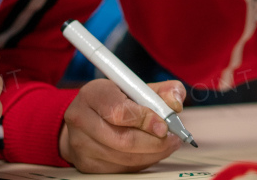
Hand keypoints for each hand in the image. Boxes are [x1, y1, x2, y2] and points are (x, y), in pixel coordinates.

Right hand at [58, 78, 185, 172]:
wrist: (86, 117)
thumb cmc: (115, 99)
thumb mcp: (137, 87)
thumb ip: (162, 91)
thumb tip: (176, 103)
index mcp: (92, 94)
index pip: (120, 112)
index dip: (146, 120)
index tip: (164, 125)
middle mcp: (81, 118)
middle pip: (123, 140)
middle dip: (154, 142)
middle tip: (173, 138)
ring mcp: (81, 144)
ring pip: (124, 158)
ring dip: (152, 154)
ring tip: (167, 144)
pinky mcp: (86, 164)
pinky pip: (121, 169)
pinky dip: (141, 162)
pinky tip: (150, 152)